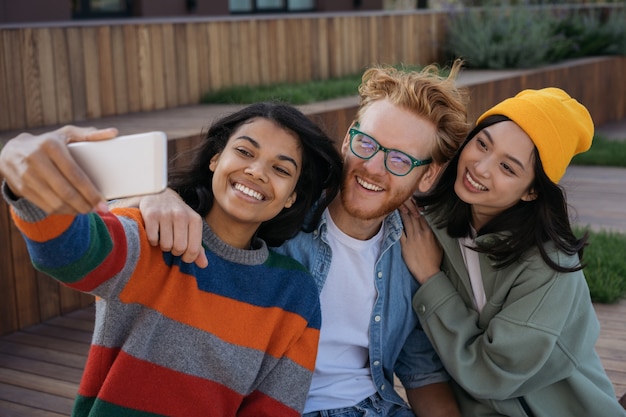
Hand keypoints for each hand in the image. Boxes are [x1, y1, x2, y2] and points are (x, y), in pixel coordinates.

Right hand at [0, 125, 117, 213]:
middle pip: (65, 191)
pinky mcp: (21, 188)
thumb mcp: (66, 134)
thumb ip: (89, 135)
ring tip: (86, 210)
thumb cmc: (48, 143)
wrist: (11, 152)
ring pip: (55, 202)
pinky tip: (71, 210)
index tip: (102, 202)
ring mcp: (26, 175)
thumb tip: (113, 133)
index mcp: (51, 146)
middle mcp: (36, 160)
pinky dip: (61, 212)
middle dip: (84, 204)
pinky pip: (45, 206)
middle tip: (97, 210)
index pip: (75, 174)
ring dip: (74, 210)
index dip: (90, 191)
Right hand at [139, 188, 207, 267]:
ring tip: (164, 237)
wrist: (159, 194)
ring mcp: (166, 214)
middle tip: (172, 244)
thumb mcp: (191, 228)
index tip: (183, 254)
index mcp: (195, 219)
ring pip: (166, 245)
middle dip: (174, 251)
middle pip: (179, 248)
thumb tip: (204, 265)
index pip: (194, 249)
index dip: (187, 257)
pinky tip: (154, 233)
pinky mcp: (151, 214)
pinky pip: (153, 239)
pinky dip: (152, 241)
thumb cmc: (177, 216)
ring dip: (163, 246)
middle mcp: (181, 215)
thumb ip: (198, 247)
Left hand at [399, 198, 441, 284]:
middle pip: (413, 216)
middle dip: (408, 207)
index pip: (422, 216)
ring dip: (402, 212)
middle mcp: (420, 233)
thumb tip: (432, 227)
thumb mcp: (438, 244)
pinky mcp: (404, 245)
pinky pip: (399, 232)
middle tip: (403, 199)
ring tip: (397, 205)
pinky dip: (396, 224)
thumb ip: (434, 234)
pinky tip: (393, 219)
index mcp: (429, 232)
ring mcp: (411, 238)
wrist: (428, 272)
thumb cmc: (434, 260)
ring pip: (406, 221)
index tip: (412, 203)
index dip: (416, 208)